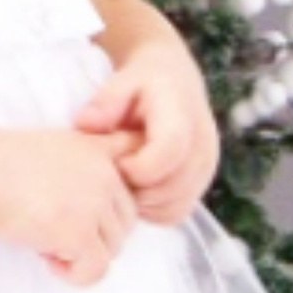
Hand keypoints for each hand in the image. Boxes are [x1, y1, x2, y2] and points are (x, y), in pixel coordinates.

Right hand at [0, 126, 140, 286]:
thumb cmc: (1, 163)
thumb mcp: (54, 147)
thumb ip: (85, 165)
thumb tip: (97, 208)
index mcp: (101, 153)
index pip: (125, 198)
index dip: (98, 216)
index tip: (68, 217)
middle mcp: (106, 176)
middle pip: (123, 227)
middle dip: (92, 238)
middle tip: (53, 234)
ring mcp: (95, 204)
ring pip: (112, 249)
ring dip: (80, 255)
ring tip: (46, 244)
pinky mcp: (80, 233)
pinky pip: (96, 270)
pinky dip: (74, 274)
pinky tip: (48, 260)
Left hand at [74, 37, 219, 225]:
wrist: (174, 80)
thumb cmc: (143, 82)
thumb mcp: (122, 81)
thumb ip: (105, 102)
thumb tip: (86, 124)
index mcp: (183, 115)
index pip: (169, 152)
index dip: (137, 167)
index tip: (116, 162)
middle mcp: (203, 144)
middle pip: (171, 187)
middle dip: (135, 190)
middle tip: (114, 176)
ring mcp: (206, 166)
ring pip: (175, 205)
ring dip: (144, 203)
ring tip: (125, 181)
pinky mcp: (202, 182)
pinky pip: (177, 212)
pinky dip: (154, 210)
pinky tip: (138, 189)